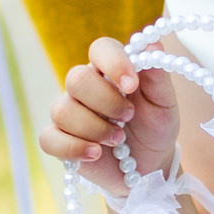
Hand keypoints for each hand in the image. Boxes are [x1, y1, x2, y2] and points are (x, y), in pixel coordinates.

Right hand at [38, 35, 178, 195]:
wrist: (148, 168)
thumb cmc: (154, 129)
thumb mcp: (164, 104)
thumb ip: (157, 75)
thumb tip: (152, 45)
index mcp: (110, 71)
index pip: (100, 49)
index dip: (113, 63)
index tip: (132, 85)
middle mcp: (85, 88)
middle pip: (76, 78)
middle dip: (106, 102)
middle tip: (128, 116)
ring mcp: (69, 113)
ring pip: (63, 110)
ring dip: (95, 128)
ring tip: (118, 139)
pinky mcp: (59, 140)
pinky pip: (49, 138)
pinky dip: (73, 148)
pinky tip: (95, 153)